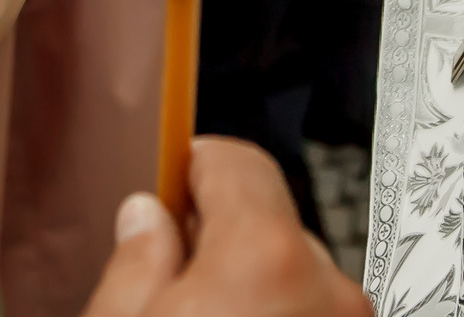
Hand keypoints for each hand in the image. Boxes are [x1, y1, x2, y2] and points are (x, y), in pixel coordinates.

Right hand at [81, 139, 370, 316]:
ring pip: (295, 280)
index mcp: (263, 258)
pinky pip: (315, 314)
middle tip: (173, 285)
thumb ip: (135, 264)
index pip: (237, 161)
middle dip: (222, 243)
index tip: (172, 180)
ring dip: (257, 292)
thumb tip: (146, 221)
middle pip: (267, 225)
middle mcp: (327, 288)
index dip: (194, 166)